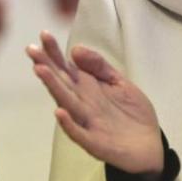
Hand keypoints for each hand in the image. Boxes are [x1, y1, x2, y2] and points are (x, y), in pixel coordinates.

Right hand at [28, 31, 163, 176]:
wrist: (149, 146)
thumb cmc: (131, 114)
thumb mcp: (119, 83)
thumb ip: (99, 67)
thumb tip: (75, 49)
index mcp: (88, 88)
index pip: (67, 68)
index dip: (55, 52)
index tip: (44, 35)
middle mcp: (83, 104)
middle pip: (61, 82)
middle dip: (46, 66)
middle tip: (31, 49)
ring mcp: (87, 123)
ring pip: (66, 103)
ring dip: (53, 87)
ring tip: (40, 70)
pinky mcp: (95, 142)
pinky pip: (78, 133)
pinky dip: (68, 123)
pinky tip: (58, 111)